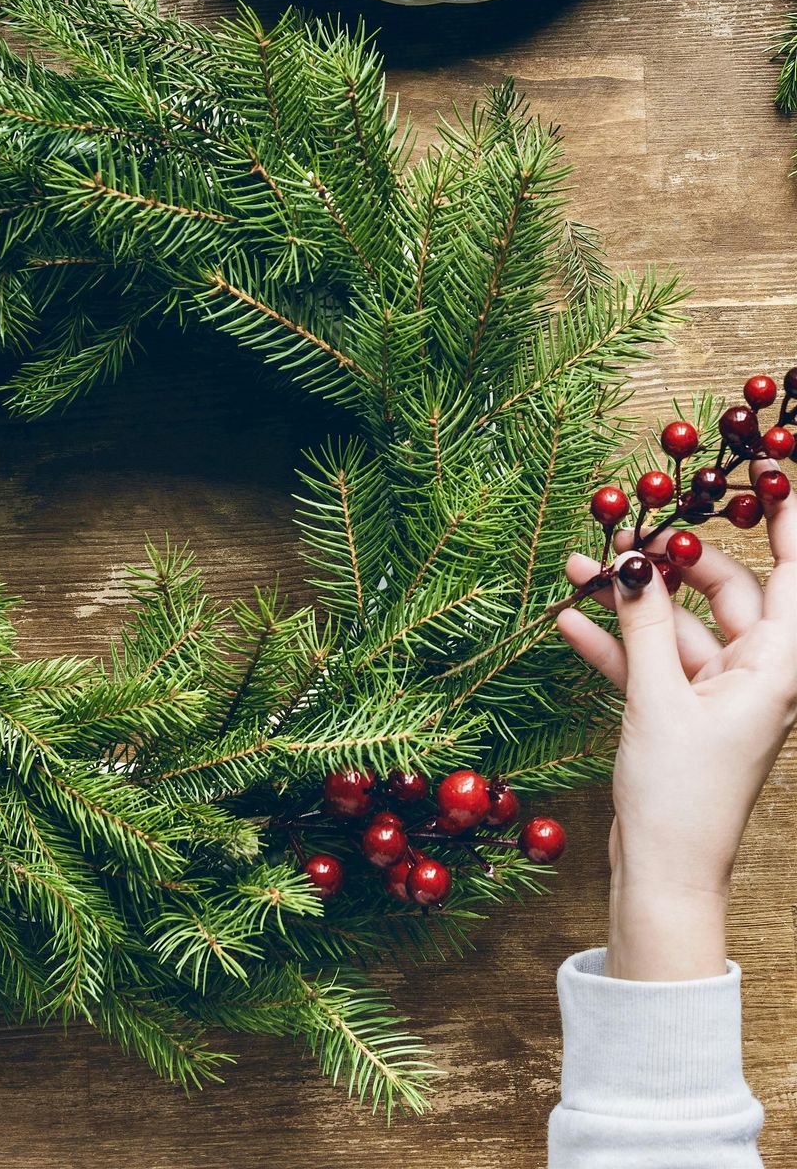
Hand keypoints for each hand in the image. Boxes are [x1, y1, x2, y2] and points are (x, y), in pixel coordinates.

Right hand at [556, 458, 796, 980]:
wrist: (662, 869)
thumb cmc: (680, 792)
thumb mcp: (657, 700)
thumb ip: (643, 625)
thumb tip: (629, 562)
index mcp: (775, 668)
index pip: (794, 577)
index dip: (787, 523)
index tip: (770, 473)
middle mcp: (754, 672)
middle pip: (726, 592)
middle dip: (673, 561)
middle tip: (630, 528)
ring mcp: (714, 691)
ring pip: (676, 625)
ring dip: (629, 602)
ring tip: (578, 567)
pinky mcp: (678, 711)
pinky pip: (647, 661)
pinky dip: (612, 642)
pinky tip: (569, 620)